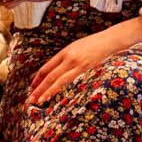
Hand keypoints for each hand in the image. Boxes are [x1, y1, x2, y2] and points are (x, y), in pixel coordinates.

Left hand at [26, 18, 141, 105]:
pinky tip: (57, 97)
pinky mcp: (87, 70)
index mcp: (65, 52)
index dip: (38, 78)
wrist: (111, 39)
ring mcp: (77, 64)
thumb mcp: (77, 47)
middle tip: (31, 99)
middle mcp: (68, 58)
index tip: (32, 87)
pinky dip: (62, 90)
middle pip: (49, 76)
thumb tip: (58, 70)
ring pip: (58, 81)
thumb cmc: (95, 43)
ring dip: (47, 92)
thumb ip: (67, 58)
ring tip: (39, 101)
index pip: (47, 67)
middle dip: (39, 88)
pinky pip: (71, 82)